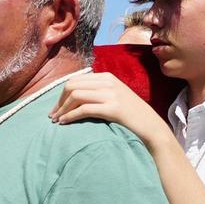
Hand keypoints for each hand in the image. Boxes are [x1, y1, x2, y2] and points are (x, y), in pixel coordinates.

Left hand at [48, 72, 169, 148]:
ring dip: (62, 109)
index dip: (61, 94)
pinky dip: (70, 116)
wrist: (151, 126)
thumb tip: (74, 97)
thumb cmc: (131, 116)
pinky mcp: (112, 108)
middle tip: (53, 115)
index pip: (76, 80)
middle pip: (72, 85)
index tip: (56, 108)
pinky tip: (64, 123)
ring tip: (56, 120)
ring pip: (75, 96)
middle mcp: (108, 82)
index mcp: (107, 77)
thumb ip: (98, 92)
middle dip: (59, 101)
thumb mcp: (115, 97)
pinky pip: (83, 109)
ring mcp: (111, 94)